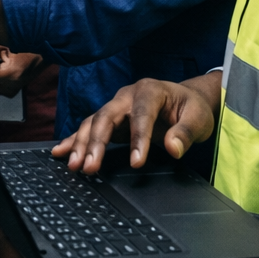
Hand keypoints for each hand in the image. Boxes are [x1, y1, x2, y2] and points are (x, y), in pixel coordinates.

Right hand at [51, 74, 219, 175]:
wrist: (186, 99)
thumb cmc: (192, 108)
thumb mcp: (198, 118)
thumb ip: (185, 132)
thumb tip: (173, 148)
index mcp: (150, 90)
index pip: (141, 114)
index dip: (138, 138)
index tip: (137, 162)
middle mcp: (127, 95)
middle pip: (107, 116)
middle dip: (96, 142)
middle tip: (90, 166)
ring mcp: (116, 106)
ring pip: (93, 122)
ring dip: (82, 144)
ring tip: (75, 166)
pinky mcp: (111, 118)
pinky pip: (89, 127)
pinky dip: (74, 140)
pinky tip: (60, 152)